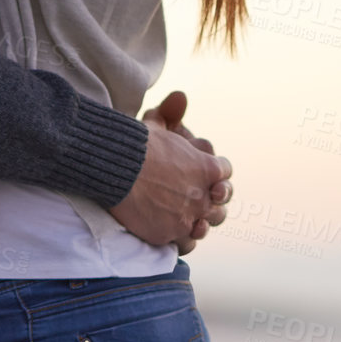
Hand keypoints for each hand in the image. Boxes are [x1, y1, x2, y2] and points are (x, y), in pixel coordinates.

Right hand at [110, 90, 232, 254]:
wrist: (115, 169)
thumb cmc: (135, 145)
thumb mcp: (156, 124)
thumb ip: (171, 112)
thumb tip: (180, 97)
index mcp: (207, 167)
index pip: (225, 172)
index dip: (217, 174)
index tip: (209, 177)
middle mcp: (202, 195)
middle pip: (221, 205)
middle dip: (212, 203)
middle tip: (201, 203)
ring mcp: (187, 218)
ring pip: (205, 227)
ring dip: (200, 224)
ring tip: (190, 222)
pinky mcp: (168, 235)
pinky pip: (186, 244)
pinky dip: (183, 240)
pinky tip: (176, 234)